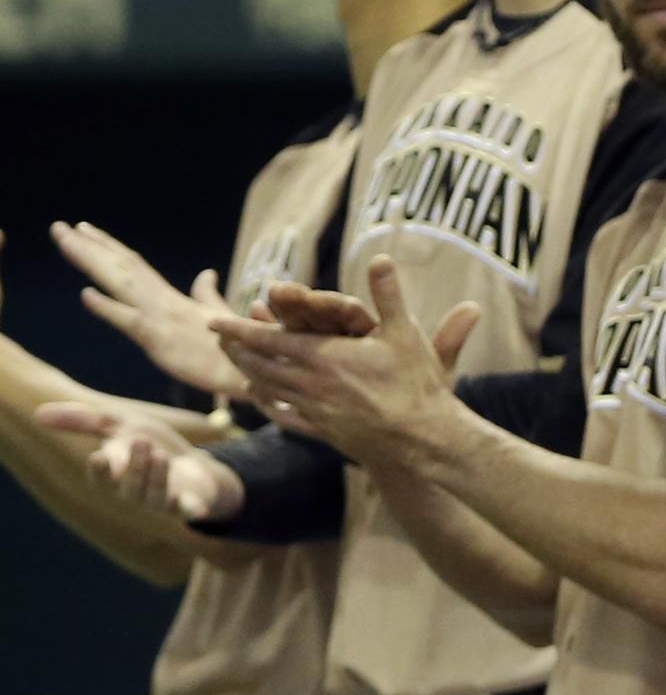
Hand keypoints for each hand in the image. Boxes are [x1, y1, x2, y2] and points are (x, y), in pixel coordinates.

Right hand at [36, 401, 245, 521]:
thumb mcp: (121, 426)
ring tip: (161, 455)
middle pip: (130, 487)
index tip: (99, 456)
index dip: (100, 471)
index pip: (101, 480)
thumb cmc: (150, 447)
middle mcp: (135, 495)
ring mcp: (163, 502)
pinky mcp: (190, 504)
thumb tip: (37, 414)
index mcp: (115, 478)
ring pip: (156, 497)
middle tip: (143, 440)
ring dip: (158, 477)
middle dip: (136, 465)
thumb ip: (85, 421)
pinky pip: (188, 511)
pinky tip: (196, 510)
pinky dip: (191, 510)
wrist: (193, 465)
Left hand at [50, 220, 243, 398]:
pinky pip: (131, 322)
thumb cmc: (239, 348)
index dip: (108, 247)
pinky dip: (108, 308)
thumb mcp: (218, 316)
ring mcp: (162, 318)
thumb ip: (206, 294)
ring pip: (120, 283)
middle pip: (122, 267)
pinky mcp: (162, 341)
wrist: (259, 372)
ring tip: (64, 239)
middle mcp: (164, 302)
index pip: (135, 266)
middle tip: (60, 226)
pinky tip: (86, 295)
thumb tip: (206, 272)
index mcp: (172, 299)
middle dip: (89, 246)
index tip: (83, 229)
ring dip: (90, 260)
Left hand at [210, 258, 475, 463]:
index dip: (237, 329)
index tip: (213, 321)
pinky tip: (264, 400)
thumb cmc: (415, 383)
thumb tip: (381, 257)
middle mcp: (309, 383)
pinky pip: (284, 416)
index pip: (266, 339)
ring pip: (268, 390)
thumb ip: (388, 295)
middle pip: (258, 365)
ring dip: (248, 374)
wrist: (422, 437)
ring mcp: (314, 410)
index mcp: (322, 356)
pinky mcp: (323, 432)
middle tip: (218, 340)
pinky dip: (267, 405)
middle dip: (235, 350)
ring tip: (238, 365)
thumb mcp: (405, 333)